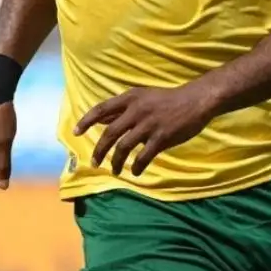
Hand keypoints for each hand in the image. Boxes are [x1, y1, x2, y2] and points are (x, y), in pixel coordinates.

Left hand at [74, 86, 214, 176]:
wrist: (196, 100)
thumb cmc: (168, 99)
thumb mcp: (142, 97)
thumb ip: (122, 110)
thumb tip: (101, 120)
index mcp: (131, 98)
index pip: (101, 109)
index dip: (86, 121)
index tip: (75, 132)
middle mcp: (137, 110)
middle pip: (110, 133)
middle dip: (99, 150)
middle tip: (94, 163)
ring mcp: (149, 124)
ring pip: (124, 147)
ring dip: (116, 162)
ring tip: (116, 171)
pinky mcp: (162, 137)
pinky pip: (144, 156)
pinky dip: (137, 167)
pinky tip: (136, 172)